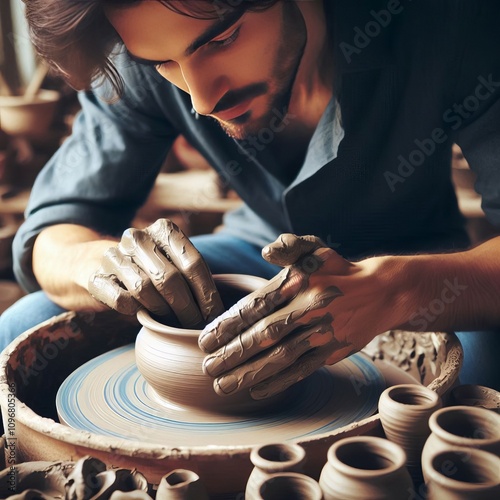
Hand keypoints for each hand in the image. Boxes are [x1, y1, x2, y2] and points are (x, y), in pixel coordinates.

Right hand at [88, 219, 223, 327]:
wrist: (91, 263)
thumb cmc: (147, 267)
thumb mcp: (171, 261)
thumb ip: (192, 275)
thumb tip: (221, 310)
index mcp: (163, 229)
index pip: (193, 263)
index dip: (207, 294)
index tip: (216, 317)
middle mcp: (137, 237)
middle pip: (170, 279)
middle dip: (187, 309)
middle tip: (195, 327)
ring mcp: (113, 255)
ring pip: (144, 290)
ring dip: (162, 311)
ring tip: (172, 323)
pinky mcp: (94, 275)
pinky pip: (121, 300)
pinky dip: (135, 311)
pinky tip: (142, 314)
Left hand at [199, 234, 399, 398]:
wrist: (382, 291)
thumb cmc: (338, 269)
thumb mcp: (316, 248)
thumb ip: (290, 246)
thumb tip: (267, 252)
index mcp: (298, 284)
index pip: (256, 306)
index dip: (228, 325)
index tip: (205, 339)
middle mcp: (308, 310)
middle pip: (264, 335)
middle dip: (232, 353)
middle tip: (207, 367)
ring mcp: (321, 333)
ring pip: (280, 357)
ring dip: (250, 373)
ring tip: (223, 385)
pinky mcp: (333, 351)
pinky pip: (303, 369)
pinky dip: (280, 381)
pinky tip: (257, 390)